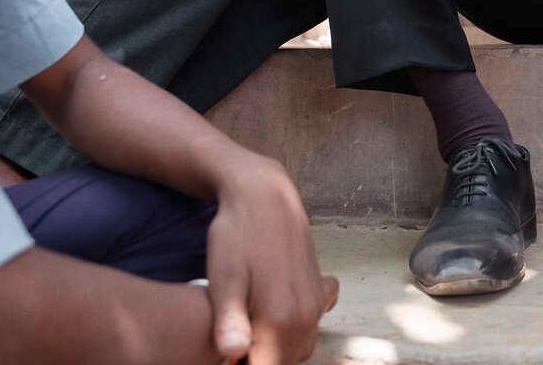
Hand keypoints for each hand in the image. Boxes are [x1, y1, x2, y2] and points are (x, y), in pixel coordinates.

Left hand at [204, 151, 336, 363]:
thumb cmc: (236, 237)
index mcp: (282, 321)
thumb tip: (233, 352)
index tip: (227, 352)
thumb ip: (229, 321)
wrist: (264, 195)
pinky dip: (293, 331)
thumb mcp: (223, 278)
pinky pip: (310, 328)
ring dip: (276, 348)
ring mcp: (316, 304)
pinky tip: (273, 313)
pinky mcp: (319, 290)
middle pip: (283, 363)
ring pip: (298, 348)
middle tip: (234, 334)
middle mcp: (306, 317)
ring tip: (247, 324)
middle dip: (260, 357)